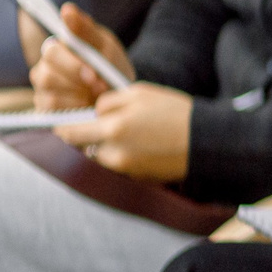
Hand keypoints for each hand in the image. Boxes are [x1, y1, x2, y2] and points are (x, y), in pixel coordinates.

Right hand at [24, 3, 133, 108]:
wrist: (120, 90)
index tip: (94, 74)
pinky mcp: (48, 111)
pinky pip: (54, 114)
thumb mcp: (104, 44)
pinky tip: (89, 106)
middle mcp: (43, 70)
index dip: (72, 66)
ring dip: (78, 99)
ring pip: (49, 97)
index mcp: (55, 50)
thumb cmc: (109, 62)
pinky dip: (75, 111)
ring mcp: (43, 92)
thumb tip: (67, 9)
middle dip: (77, 84)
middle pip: (46, 77)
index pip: (51, 53)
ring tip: (98, 97)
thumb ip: (85, 29)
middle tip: (101, 87)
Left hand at [57, 83, 192, 180]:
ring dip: (106, 146)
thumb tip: (94, 112)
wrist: (208, 142)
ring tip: (129, 134)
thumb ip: (109, 102)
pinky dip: (124, 155)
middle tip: (97, 126)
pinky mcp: (138, 177)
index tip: (63, 123)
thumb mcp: (141, 93)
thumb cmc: (177, 113)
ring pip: (101, 156)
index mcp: (113, 128)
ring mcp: (126, 168)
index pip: (70, 131)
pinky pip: (120, 164)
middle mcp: (114, 152)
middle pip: (83, 146)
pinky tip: (144, 145)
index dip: (64, 126)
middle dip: (86, 135)